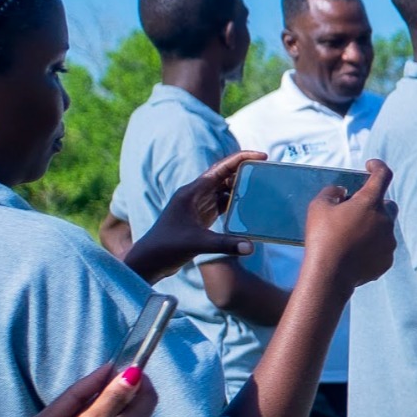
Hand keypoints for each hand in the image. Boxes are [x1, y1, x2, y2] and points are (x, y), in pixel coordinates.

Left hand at [130, 149, 268, 274]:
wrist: (150, 260)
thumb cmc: (167, 247)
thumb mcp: (197, 243)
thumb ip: (225, 244)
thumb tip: (251, 247)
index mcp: (192, 192)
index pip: (220, 169)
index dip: (241, 159)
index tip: (261, 156)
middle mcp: (195, 195)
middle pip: (224, 176)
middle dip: (244, 172)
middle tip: (266, 172)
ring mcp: (198, 206)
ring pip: (223, 190)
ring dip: (240, 188)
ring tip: (262, 188)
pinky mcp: (200, 217)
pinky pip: (221, 204)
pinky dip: (235, 203)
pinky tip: (248, 207)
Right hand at [302, 160, 398, 293]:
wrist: (329, 275)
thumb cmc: (322, 237)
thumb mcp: (318, 207)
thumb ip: (331, 192)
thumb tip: (341, 192)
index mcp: (370, 202)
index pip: (383, 175)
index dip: (378, 166)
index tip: (371, 166)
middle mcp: (385, 220)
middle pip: (388, 204)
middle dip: (375, 204)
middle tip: (357, 209)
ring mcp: (389, 241)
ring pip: (385, 228)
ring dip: (373, 227)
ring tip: (351, 235)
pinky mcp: (387, 260)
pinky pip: (382, 248)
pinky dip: (372, 246)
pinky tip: (355, 252)